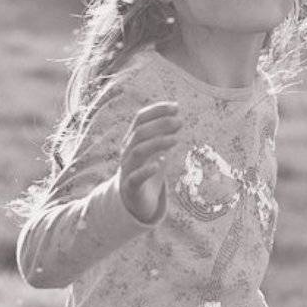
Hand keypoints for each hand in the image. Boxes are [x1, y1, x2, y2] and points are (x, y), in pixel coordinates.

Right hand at [115, 101, 179, 221]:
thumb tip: (177, 118)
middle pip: (139, 132)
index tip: (176, 107)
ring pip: (138, 152)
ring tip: (176, 139)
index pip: (140, 119)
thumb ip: (163, 136)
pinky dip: (147, 169)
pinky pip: (135, 177)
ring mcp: (127, 169)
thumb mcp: (155, 151)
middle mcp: (127, 152)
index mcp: (132, 140)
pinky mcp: (131, 187)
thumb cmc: (146, 170)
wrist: (134, 200)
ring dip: (157, 142)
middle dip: (160, 124)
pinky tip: (162, 161)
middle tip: (180, 122)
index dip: (157, 110)